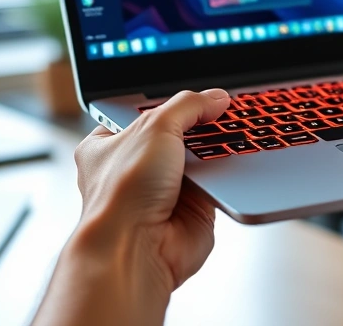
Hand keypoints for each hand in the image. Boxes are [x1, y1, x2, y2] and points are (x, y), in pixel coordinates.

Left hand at [33, 89, 229, 325]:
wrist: (137, 248)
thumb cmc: (121, 196)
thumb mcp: (154, 127)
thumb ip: (188, 106)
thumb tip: (214, 97)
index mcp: (109, 143)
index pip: (145, 112)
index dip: (172, 102)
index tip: (198, 94)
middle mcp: (135, 168)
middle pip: (178, 134)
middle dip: (201, 126)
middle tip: (221, 112)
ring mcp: (164, 189)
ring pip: (201, 158)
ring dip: (216, 149)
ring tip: (230, 134)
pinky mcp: (192, 209)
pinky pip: (217, 182)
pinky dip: (227, 174)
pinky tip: (233, 161)